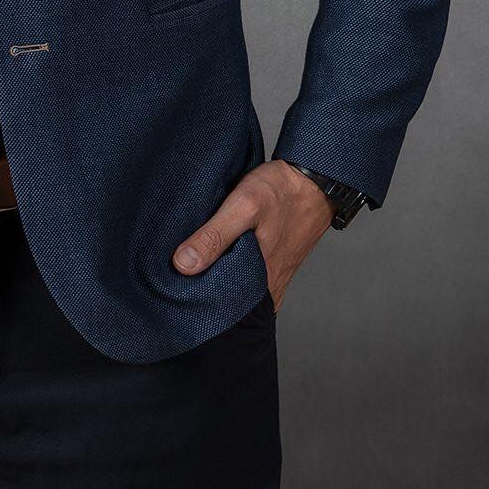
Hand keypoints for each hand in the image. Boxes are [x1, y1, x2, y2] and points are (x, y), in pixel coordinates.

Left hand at [171, 158, 334, 309]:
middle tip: (177, 273)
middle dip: (202, 289)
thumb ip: (214, 236)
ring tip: (191, 264)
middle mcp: (268, 288)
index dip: (193, 298)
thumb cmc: (282, 191)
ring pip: (237, 289)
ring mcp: (273, 278)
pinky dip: (231, 270)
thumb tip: (182, 265)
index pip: (219, 308)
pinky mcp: (274, 266)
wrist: (317, 181)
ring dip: (217, 278)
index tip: (172, 285)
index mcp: (260, 282)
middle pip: (227, 300)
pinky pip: (248, 278)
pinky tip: (217, 256)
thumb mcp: (244, 205)